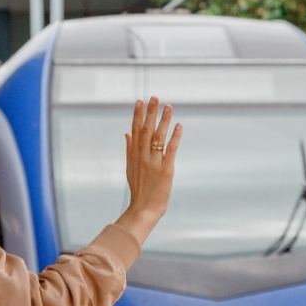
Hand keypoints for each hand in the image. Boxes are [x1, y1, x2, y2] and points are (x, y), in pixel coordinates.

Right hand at [116, 96, 180, 246]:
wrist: (144, 207)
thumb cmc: (139, 188)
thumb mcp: (130, 167)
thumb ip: (129, 149)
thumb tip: (127, 133)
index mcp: (134, 155)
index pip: (135, 130)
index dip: (138, 115)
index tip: (140, 101)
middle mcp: (143, 156)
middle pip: (147, 130)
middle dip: (151, 113)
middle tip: (155, 97)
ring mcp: (154, 162)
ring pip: (159, 137)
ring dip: (164, 121)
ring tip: (168, 107)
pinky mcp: (166, 169)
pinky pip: (171, 150)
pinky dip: (175, 137)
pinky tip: (179, 126)